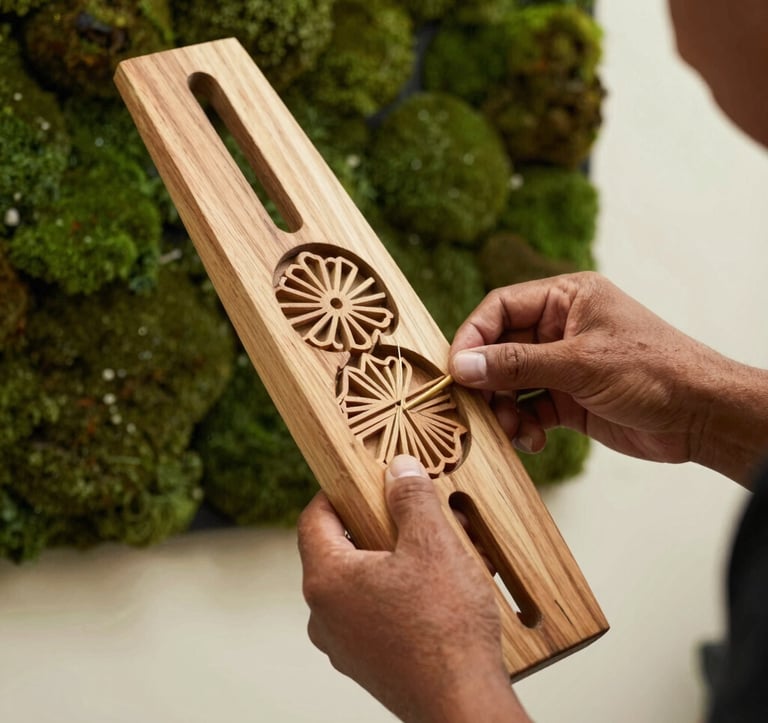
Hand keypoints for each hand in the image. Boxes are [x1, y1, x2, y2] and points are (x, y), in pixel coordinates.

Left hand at [297, 455, 528, 722]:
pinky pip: (371, 614)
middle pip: (338, 550)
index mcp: (327, 579)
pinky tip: (433, 592)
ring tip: (430, 554)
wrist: (463, 705)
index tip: (361, 482)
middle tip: (406, 516)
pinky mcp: (366, 664)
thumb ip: (411, 498)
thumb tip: (399, 469)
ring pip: (357, 584)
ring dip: (388, 562)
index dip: (336, 493)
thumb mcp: (432, 544)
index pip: (313, 519)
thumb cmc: (445, 629)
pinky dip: (394, 595)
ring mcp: (343, 645)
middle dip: (373, 527)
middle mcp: (324, 615)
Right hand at [449, 272, 767, 484]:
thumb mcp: (579, 363)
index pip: (500, 308)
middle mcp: (560, 328)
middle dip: (488, 380)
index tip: (456, 369)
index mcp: (565, 298)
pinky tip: (534, 440)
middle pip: (501, 348)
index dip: (473, 336)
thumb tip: (464, 366)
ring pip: (511, 382)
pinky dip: (524, 425)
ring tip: (512, 430)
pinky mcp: (569, 398)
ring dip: (504, 408)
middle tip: (478, 406)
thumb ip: (517, 365)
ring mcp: (563, 364)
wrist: (701, 416)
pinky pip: (529, 408)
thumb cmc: (653, 372)